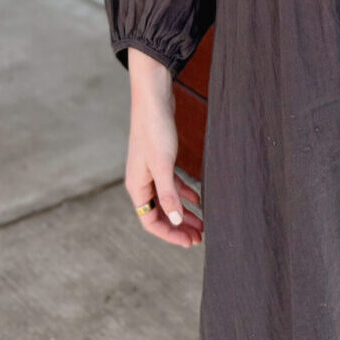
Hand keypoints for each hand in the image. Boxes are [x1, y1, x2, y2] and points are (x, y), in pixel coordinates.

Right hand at [124, 48, 203, 248]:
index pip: (151, 221)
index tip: (190, 242)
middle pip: (159, 213)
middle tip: (200, 238)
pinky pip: (172, 185)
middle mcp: (141, 181)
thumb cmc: (155, 129)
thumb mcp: (163, 165)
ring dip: (183, 213)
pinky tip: (198, 199)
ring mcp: (150, 170)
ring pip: (167, 200)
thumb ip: (168, 194)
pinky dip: (184, 193)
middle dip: (179, 227)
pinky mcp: (160, 159)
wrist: (153, 97)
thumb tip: (176, 221)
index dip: (170, 234)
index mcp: (137, 186)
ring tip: (202, 224)